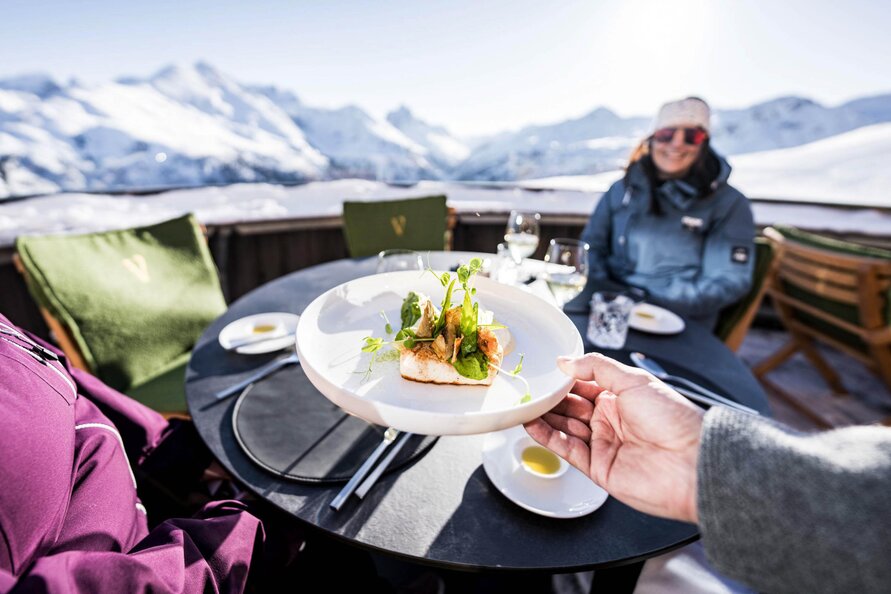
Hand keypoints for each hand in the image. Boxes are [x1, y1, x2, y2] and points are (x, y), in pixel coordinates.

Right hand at [524, 353, 703, 522]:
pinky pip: (567, 450)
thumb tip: (565, 361)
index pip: (583, 386)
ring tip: (523, 406)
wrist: (692, 463)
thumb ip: (596, 368)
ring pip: (565, 428)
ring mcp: (604, 444)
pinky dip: (548, 438)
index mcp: (621, 398)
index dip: (563, 381)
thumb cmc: (674, 419)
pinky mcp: (598, 467)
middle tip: (527, 390)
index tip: (543, 373)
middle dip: (550, 399)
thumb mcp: (633, 380)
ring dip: (544, 418)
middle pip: (570, 408)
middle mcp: (611, 420)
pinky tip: (533, 425)